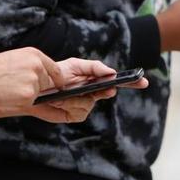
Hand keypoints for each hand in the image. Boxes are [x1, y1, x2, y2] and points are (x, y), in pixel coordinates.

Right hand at [0, 47, 64, 116]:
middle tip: (13, 88)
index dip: (57, 80)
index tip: (59, 86)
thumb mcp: (13, 59)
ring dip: (26, 97)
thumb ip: (30, 66)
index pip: (54, 69)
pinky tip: (7, 98)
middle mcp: (37, 66)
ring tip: (6, 91)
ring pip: (37, 95)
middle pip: (46, 83)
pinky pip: (30, 104)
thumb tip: (41, 77)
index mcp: (34, 54)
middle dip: (35, 89)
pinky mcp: (28, 96)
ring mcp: (34, 81)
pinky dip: (21, 104)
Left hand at [26, 58, 148, 122]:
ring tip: (63, 92)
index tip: (143, 82)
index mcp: (96, 80)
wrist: (36, 88)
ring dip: (75, 98)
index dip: (131, 82)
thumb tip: (111, 72)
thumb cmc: (57, 74)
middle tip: (104, 90)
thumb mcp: (76, 64)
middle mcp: (93, 93)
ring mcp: (84, 105)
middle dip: (105, 91)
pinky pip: (79, 112)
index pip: (117, 81)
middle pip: (108, 93)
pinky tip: (60, 102)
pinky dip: (68, 105)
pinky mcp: (74, 115)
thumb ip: (95, 67)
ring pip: (90, 104)